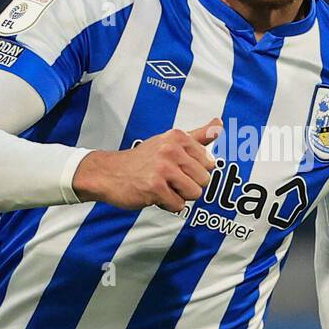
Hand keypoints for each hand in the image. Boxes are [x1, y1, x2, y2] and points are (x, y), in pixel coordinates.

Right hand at [72, 118, 221, 210]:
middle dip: (189, 185)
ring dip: (180, 196)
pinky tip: (154, 194)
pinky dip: (168, 205)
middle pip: (204, 180)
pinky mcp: (155, 187)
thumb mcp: (170, 142)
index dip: (194, 170)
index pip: (209, 163)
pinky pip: (179, 205)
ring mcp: (163, 168)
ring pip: (194, 193)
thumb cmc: (143, 160)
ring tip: (164, 187)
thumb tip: (219, 123)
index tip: (178, 167)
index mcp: (178, 137)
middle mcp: (171, 150)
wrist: (109, 173)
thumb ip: (198, 135)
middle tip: (169, 179)